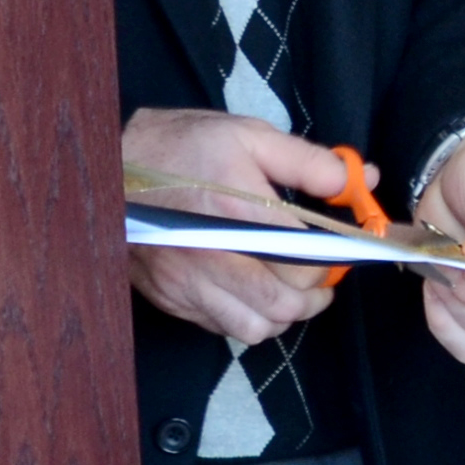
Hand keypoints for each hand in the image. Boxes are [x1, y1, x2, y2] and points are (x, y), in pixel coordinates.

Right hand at [123, 106, 355, 347]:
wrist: (108, 169)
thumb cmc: (183, 148)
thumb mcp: (250, 135)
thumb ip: (309, 161)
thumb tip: (357, 181)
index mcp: (236, 210)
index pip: (304, 262)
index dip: (331, 262)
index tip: (337, 252)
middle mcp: (211, 254)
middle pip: (284, 304)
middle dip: (315, 296)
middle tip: (322, 279)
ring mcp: (187, 281)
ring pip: (255, 328)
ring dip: (283, 315)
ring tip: (291, 291)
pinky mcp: (170, 297)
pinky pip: (221, 328)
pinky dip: (247, 320)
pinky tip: (251, 295)